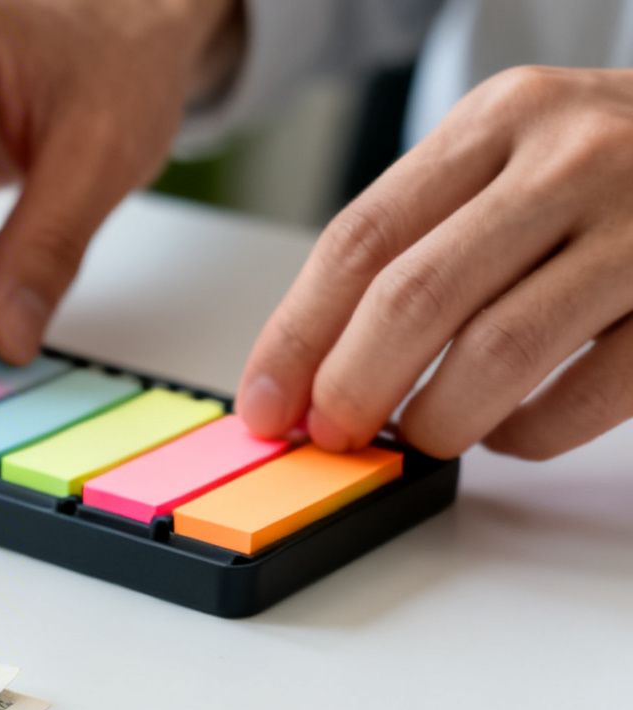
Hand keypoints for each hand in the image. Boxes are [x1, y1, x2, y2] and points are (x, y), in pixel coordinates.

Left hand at [238, 67, 632, 459]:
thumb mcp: (513, 158)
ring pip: (498, 350)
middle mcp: (571, 158)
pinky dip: (529, 433)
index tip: (265, 405)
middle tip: (334, 434)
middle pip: (415, 296)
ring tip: (421, 436)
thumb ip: (421, 238)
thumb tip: (309, 366)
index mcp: (501, 119)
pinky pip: (589, 392)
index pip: (361, 239)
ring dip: (438, 418)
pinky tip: (510, 431)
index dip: (296, 336)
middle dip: (353, 386)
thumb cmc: (611, 171)